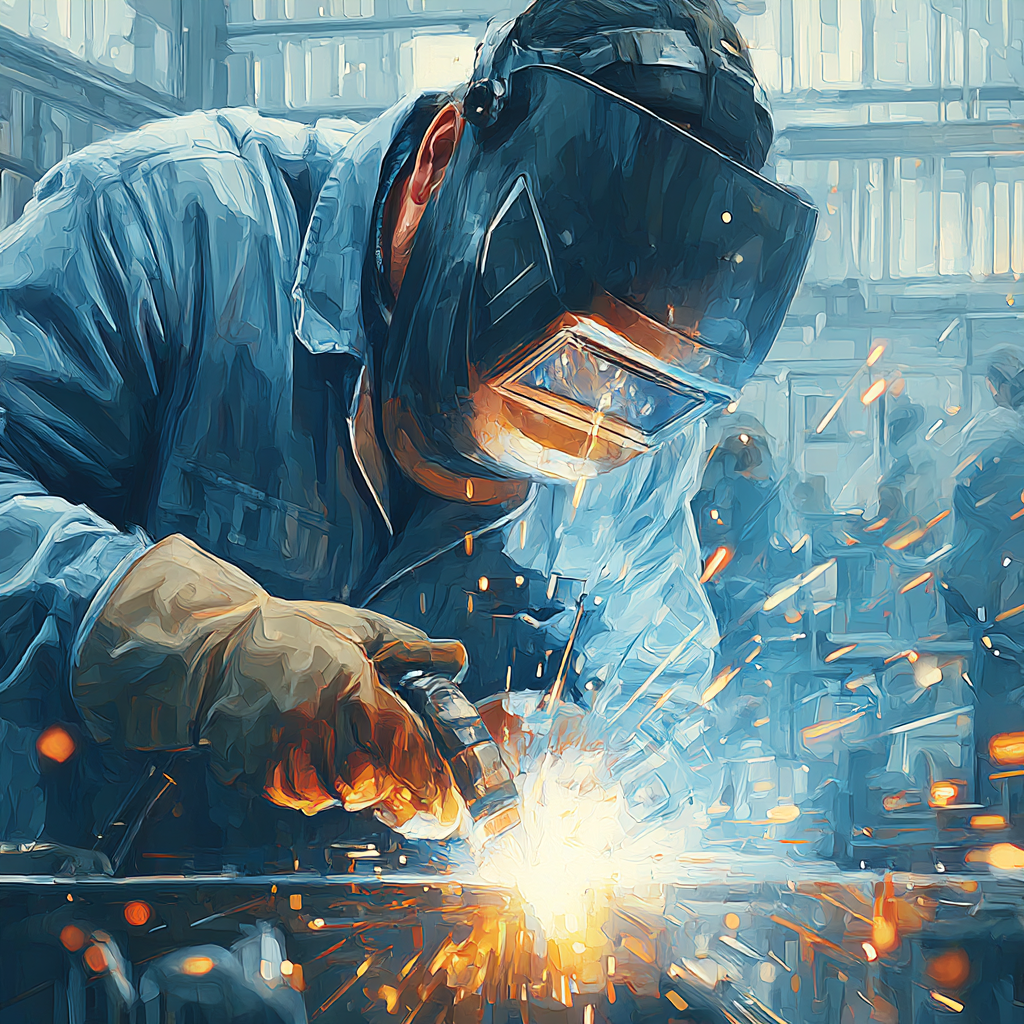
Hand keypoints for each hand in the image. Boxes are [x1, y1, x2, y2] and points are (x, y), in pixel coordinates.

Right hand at [75, 536, 466, 836]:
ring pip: (334, 796)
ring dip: (346, 788)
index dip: (424, 776)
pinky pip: (297, 799)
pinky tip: (306, 760)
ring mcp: (283, 748)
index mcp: (349, 681)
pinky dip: (310, 789)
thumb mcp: (356, 628)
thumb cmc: (290, 635)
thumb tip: (458, 656)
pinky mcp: (256, 770)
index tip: (440, 799)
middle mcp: (318, 719)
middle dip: (388, 790)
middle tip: (400, 795)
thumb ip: (409, 648)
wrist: (212, 652)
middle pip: (369, 780)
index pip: (400, 742)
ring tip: (339, 760)